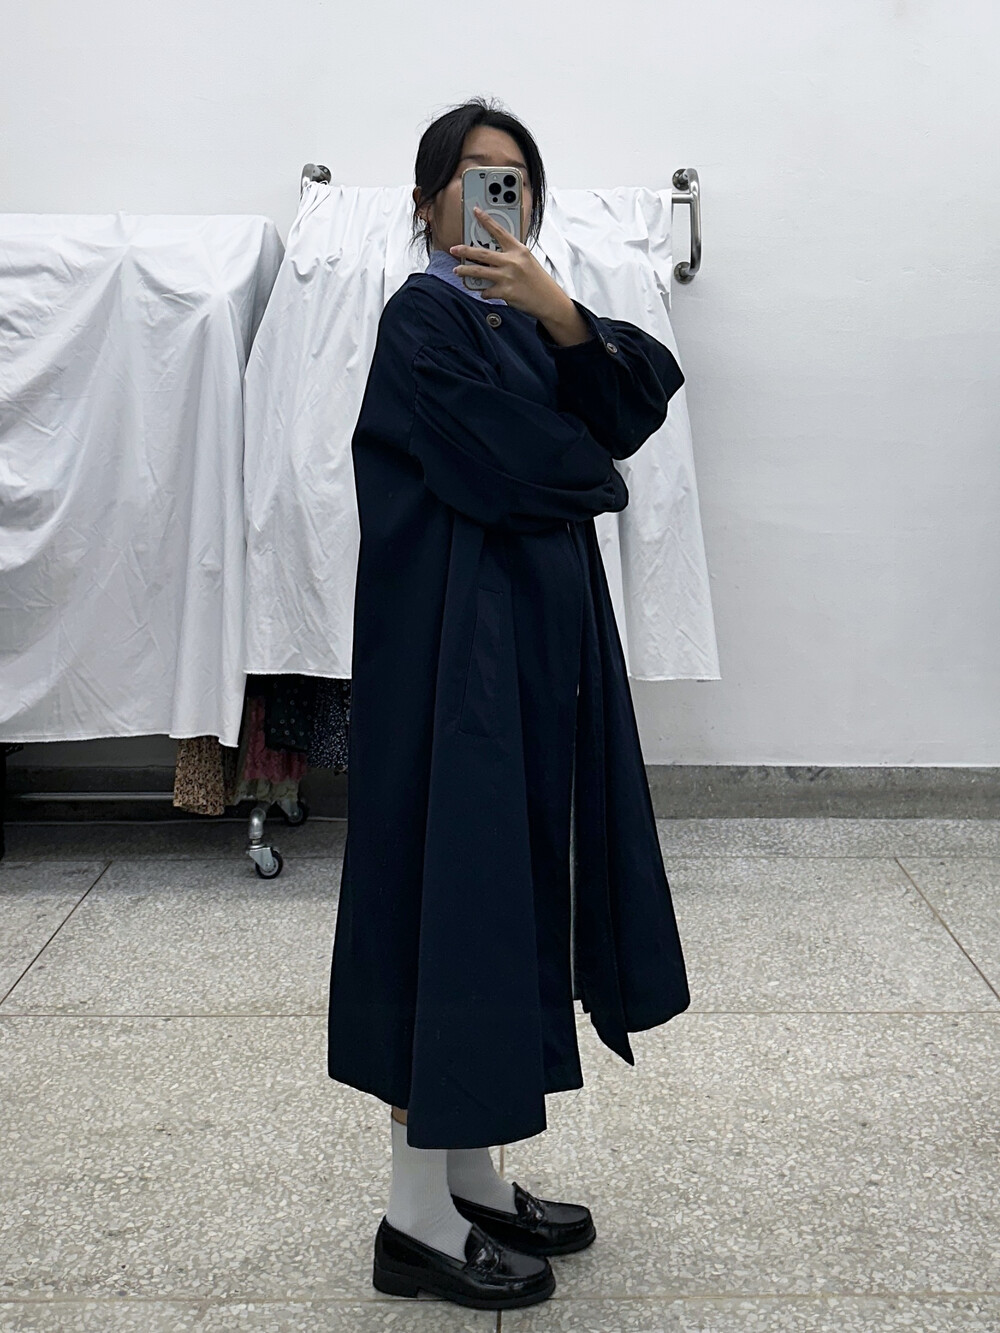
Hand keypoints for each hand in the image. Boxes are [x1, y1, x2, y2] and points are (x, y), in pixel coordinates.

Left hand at [450, 206, 570, 323]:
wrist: (548, 300)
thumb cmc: (538, 280)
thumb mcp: (527, 260)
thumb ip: (511, 255)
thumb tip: (491, 255)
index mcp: (518, 250)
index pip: (499, 231)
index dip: (486, 220)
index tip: (476, 212)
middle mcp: (511, 261)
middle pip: (482, 253)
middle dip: (465, 250)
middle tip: (454, 249)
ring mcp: (507, 277)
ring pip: (479, 271)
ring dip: (465, 270)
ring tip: (457, 270)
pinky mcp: (505, 292)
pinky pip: (487, 291)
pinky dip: (484, 292)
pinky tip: (485, 292)